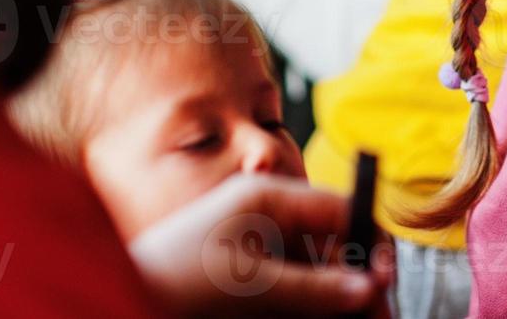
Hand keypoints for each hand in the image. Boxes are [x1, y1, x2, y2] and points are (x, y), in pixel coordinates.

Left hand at [128, 173, 391, 316]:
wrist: (120, 300)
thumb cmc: (172, 280)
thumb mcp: (248, 283)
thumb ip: (312, 287)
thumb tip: (368, 287)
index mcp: (269, 198)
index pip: (341, 209)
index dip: (369, 241)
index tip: (386, 279)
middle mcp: (271, 220)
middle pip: (337, 247)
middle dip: (360, 280)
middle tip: (379, 315)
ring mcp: (263, 252)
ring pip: (322, 276)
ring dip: (340, 300)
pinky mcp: (254, 283)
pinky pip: (298, 295)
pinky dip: (314, 311)